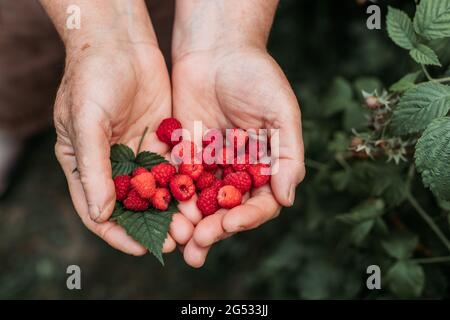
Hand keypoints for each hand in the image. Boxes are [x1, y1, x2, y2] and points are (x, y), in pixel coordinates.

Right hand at [54, 38, 192, 255]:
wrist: (120, 43)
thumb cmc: (91, 79)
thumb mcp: (86, 122)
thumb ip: (93, 169)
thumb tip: (100, 214)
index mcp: (85, 166)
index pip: (99, 212)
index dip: (119, 234)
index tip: (141, 249)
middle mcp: (113, 166)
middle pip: (134, 207)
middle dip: (154, 226)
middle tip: (178, 240)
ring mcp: (140, 154)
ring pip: (158, 191)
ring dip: (175, 209)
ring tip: (194, 224)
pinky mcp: (163, 141)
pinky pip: (176, 168)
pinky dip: (187, 184)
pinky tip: (204, 196)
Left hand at [172, 46, 304, 266]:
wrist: (216, 48)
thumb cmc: (256, 75)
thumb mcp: (281, 111)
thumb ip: (288, 155)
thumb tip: (287, 199)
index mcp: (266, 166)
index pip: (260, 203)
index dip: (247, 217)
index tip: (230, 223)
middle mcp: (239, 171)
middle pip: (228, 210)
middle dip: (214, 229)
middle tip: (197, 246)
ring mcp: (210, 165)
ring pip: (201, 202)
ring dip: (189, 224)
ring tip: (177, 242)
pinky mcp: (185, 154)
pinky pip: (177, 180)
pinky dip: (169, 198)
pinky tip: (160, 212)